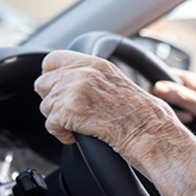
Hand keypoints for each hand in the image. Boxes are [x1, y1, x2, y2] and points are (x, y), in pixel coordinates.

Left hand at [33, 50, 195, 195]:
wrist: (152, 132)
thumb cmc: (143, 115)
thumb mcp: (117, 84)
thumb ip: (92, 78)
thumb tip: (68, 82)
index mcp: (96, 64)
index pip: (52, 60)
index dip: (51, 77)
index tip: (57, 89)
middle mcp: (84, 73)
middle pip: (43, 84)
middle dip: (53, 101)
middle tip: (72, 113)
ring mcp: (76, 91)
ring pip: (45, 106)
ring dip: (59, 120)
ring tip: (80, 125)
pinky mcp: (70, 111)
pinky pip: (50, 125)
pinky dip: (62, 135)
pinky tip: (78, 135)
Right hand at [153, 69, 195, 177]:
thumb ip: (177, 95)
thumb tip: (156, 87)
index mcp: (189, 79)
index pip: (162, 77)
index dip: (158, 90)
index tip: (161, 102)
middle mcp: (189, 87)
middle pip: (165, 94)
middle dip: (169, 106)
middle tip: (182, 114)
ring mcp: (191, 99)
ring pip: (172, 106)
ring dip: (176, 114)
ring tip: (189, 120)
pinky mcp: (194, 111)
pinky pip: (180, 114)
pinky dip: (182, 120)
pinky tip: (190, 124)